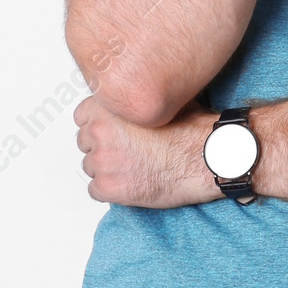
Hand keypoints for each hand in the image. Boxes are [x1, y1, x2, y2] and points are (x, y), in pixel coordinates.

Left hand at [74, 93, 220, 207]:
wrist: (205, 158)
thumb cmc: (191, 130)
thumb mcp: (163, 98)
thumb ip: (136, 98)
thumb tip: (132, 97)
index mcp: (108, 106)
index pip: (82, 115)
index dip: (100, 123)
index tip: (112, 129)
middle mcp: (99, 132)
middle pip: (85, 142)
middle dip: (103, 145)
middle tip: (127, 150)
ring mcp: (102, 161)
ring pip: (91, 166)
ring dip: (107, 167)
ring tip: (133, 166)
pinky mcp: (108, 188)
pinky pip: (96, 190)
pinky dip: (111, 189)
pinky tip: (131, 182)